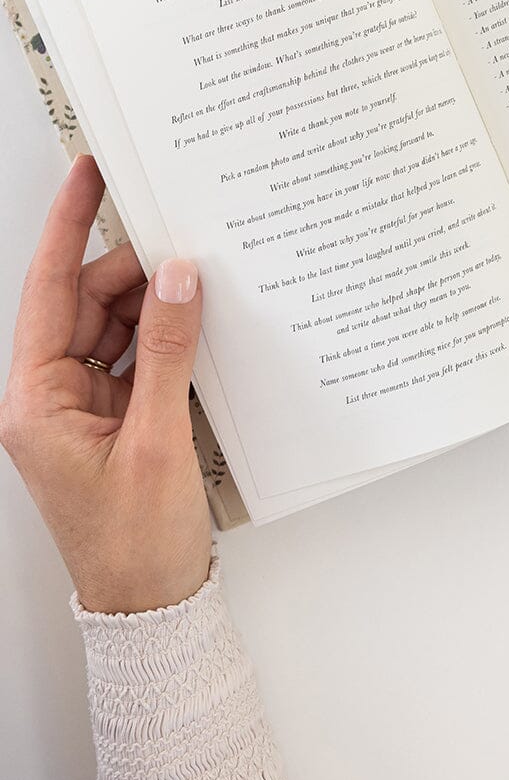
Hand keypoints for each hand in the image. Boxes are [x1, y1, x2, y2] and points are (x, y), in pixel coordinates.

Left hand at [0, 155, 210, 612]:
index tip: (86, 173)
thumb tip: (180, 277)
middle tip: (186, 239)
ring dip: (157, 304)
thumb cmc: (138, 542)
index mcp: (36, 401)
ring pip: (117, 325)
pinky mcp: (116, 416)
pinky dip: (167, 337)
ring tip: (202, 281)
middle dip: (137, 270)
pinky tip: (200, 323)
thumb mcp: (158, 439)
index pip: (50, 291)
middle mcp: (51, 396)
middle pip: (89, 302)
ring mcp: (84, 405)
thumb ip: (169, 349)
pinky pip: (138, 354)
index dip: (68, 226)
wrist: (151, 606)